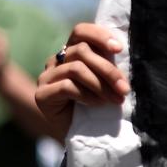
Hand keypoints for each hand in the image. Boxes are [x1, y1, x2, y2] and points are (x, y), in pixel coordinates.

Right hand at [35, 23, 129, 140]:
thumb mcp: (104, 81)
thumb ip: (107, 65)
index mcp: (70, 51)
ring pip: (76, 69)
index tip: (118, 49)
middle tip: (124, 88)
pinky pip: (67, 87)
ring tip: (116, 99)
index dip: (99, 35)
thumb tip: (124, 52)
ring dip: (101, 85)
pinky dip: (87, 95)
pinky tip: (98, 104)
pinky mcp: (41, 95)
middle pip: (81, 51)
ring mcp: (46, 77)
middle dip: (108, 69)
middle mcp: (55, 60)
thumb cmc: (96, 105)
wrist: (80, 135)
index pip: (80, 31)